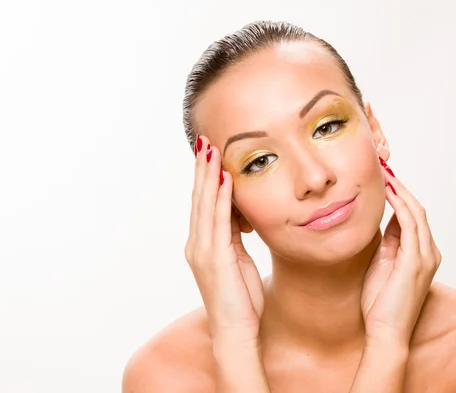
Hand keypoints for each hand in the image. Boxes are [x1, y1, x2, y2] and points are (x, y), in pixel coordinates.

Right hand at [184, 135, 263, 346]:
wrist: (236, 331)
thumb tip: (241, 214)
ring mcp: (203, 250)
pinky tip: (225, 179)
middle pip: (199, 198)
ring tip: (212, 150)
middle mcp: (197, 244)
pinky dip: (220, 198)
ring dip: (208, 175)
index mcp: (203, 244)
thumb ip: (235, 236)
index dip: (205, 177)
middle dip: (202, 168)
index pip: (203, 203)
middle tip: (205, 141)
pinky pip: (218, 221)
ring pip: (205, 204)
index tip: (210, 153)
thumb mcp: (239, 260)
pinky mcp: (214, 258)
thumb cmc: (241, 299)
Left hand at [360, 157, 441, 346]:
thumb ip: (387, 243)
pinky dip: (400, 204)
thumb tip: (382, 222)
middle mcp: (428, 252)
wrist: (385, 332)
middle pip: (417, 210)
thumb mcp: (381, 264)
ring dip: (400, 190)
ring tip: (385, 172)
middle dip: (400, 187)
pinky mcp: (416, 261)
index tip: (382, 178)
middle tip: (384, 167)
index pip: (412, 217)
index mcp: (421, 254)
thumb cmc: (380, 303)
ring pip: (416, 213)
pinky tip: (388, 191)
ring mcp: (425, 256)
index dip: (398, 195)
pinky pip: (409, 224)